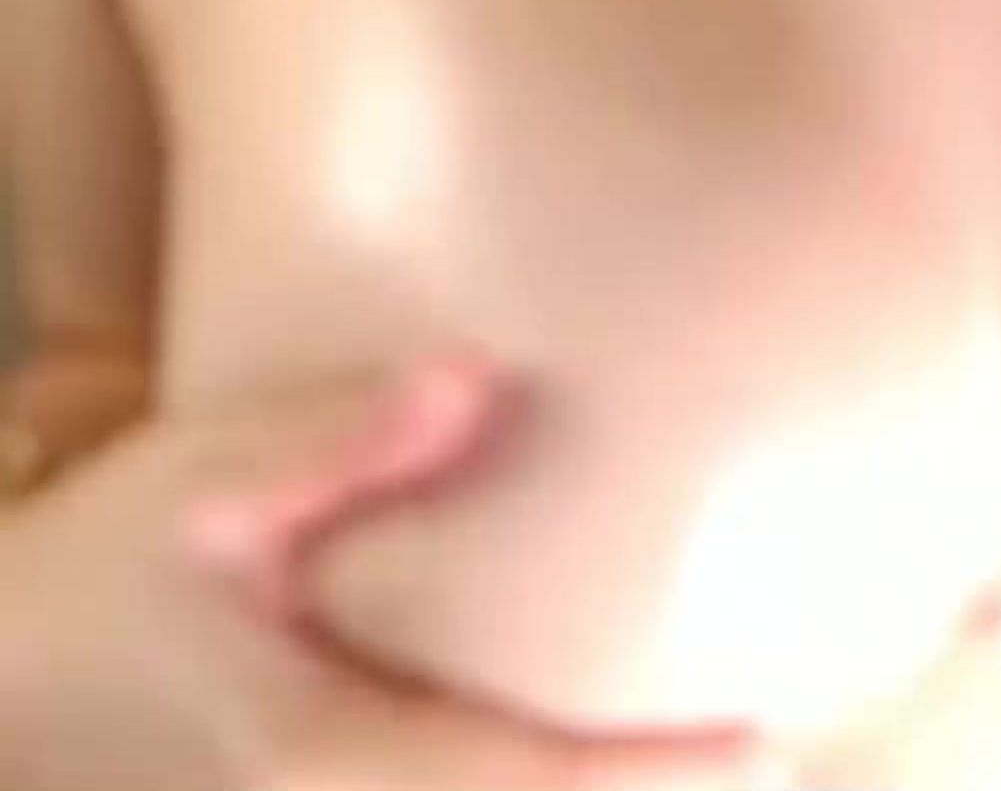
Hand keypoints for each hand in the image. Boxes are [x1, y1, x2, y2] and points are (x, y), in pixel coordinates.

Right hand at [0, 356, 755, 790]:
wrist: (5, 682)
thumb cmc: (96, 574)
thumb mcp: (193, 488)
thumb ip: (331, 445)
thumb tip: (474, 386)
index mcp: (324, 754)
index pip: (524, 784)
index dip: (656, 781)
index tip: (773, 752)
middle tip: (786, 769)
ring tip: (734, 780)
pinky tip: (615, 778)